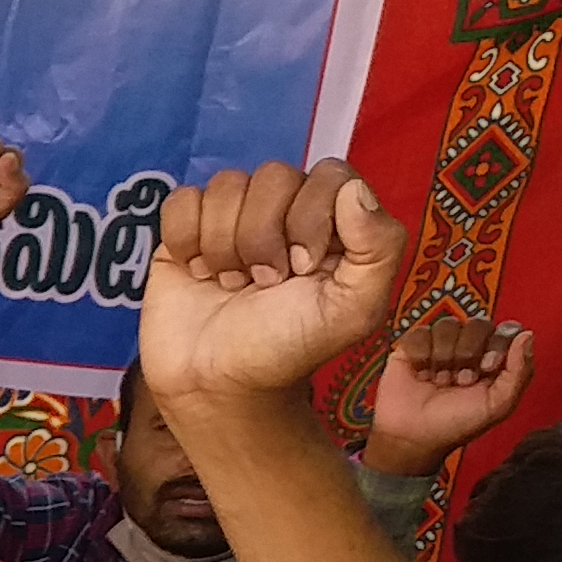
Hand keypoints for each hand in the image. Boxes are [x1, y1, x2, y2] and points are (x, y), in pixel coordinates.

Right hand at [139, 158, 403, 412]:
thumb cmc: (288, 350)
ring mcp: (232, 218)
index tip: (304, 270)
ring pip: (226, 185)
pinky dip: (186, 237)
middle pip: (274, 175)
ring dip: (225, 244)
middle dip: (264, 236)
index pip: (329, 175)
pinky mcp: (184, 231)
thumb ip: (379, 248)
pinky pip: (182, 199)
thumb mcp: (354, 310)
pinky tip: (197, 272)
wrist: (217, 386)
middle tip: (264, 283)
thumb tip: (352, 190)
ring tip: (230, 284)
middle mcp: (285, 211)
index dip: (312, 216)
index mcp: (333, 223)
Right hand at [363, 314, 533, 477]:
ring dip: (443, 356)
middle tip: (460, 380)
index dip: (498, 343)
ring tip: (438, 380)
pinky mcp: (411, 347)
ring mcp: (439, 345)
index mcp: (494, 358)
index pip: (507, 329)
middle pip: (479, 323)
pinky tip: (420, 374)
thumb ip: (520, 371)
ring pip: (448, 324)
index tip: (486, 368)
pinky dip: (420, 355)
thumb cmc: (457, 425)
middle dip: (468, 352)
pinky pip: (420, 332)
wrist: (414, 438)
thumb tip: (527, 334)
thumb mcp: (498, 406)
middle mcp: (469, 347)